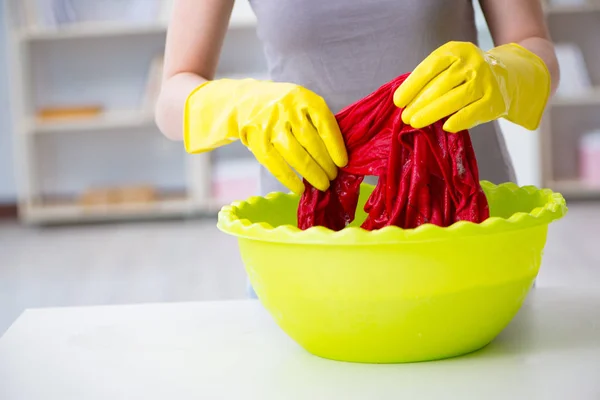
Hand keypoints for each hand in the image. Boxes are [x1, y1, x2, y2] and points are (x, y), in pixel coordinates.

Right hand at [184, 79, 347, 193]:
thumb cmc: (284, 108)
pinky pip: (274, 164)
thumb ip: (318, 122)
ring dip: (311, 173)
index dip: (336, 146)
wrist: (246, 101)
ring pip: (295, 154)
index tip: (343, 162)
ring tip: (322, 184)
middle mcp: (287, 109)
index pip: (325, 123)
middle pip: (311, 142)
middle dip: (325, 164)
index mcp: (304, 98)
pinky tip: (299, 188)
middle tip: (333, 177)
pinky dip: (288, 179)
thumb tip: (338, 155)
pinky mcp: (257, 139)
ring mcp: (270, 125)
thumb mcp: (302, 104)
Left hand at [393, 41, 550, 132]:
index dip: (412, 85)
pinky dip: (459, 120)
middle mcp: (472, 63)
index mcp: (457, 51)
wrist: (507, 74)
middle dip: (419, 103)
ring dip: (432, 112)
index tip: (398, 101)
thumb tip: (405, 101)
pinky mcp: (494, 100)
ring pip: (455, 99)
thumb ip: (431, 78)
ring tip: (415, 122)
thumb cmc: (466, 74)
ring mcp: (485, 81)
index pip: (430, 68)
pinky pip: (474, 112)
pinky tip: (445, 127)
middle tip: (405, 116)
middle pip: (440, 85)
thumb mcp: (450, 66)